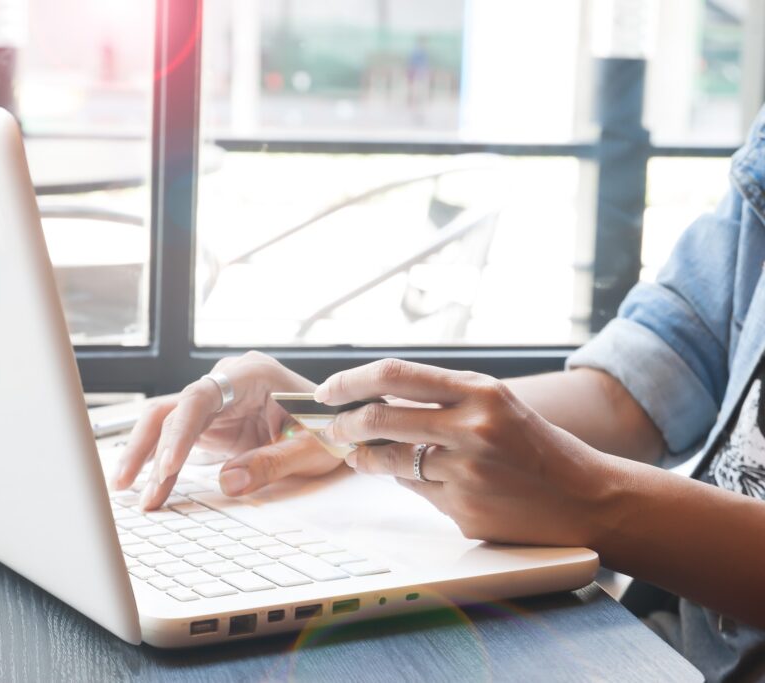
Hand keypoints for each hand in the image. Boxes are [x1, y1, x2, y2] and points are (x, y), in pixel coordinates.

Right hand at [115, 352, 342, 509]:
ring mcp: (215, 402)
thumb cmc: (332, 430)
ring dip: (146, 458)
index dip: (178, 433)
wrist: (342, 426)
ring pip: (166, 424)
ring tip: (133, 496)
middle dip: (145, 447)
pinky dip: (163, 465)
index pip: (200, 398)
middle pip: (171, 409)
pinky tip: (148, 490)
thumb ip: (272, 462)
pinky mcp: (211, 424)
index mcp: (250, 374)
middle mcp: (225, 382)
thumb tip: (229, 483)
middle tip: (127, 485)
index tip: (166, 468)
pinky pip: (178, 442)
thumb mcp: (310, 449)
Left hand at [317, 359, 617, 546]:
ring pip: (390, 461)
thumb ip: (441, 399)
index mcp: (480, 392)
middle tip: (333, 429)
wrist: (588, 498)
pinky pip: (416, 492)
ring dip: (367, 459)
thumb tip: (371, 401)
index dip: (350, 380)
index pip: (395, 375)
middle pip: (380, 419)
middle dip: (345, 425)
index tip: (327, 391)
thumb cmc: (535, 446)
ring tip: (364, 456)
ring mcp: (467, 474)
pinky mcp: (465, 511)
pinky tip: (431, 481)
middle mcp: (472, 429)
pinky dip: (412, 484)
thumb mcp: (496, 405)